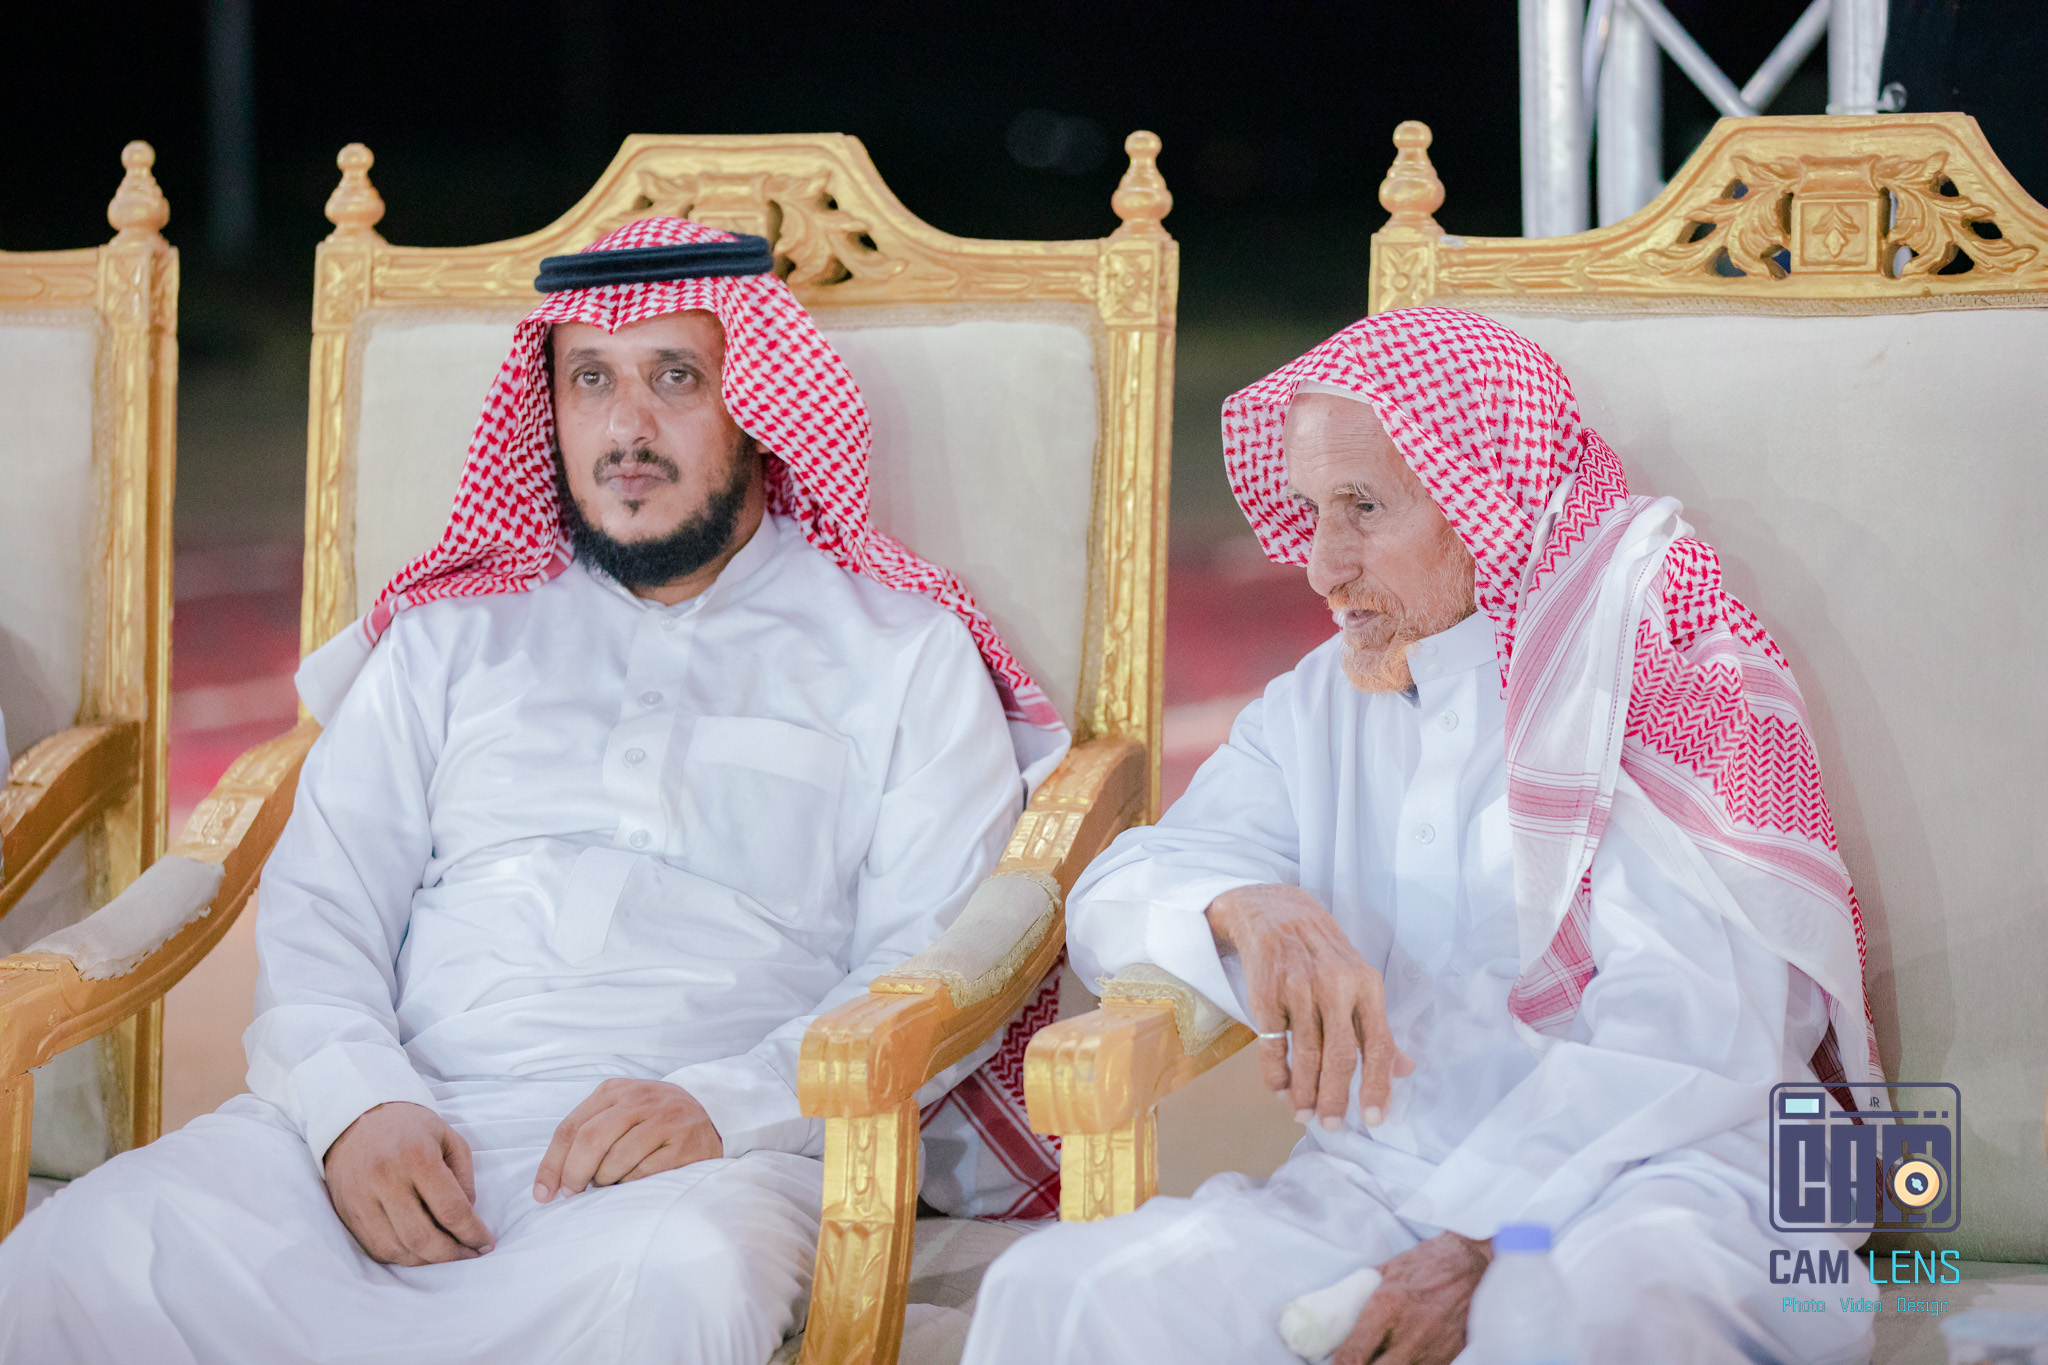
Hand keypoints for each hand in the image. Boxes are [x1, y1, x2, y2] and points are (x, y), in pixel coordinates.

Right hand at [324, 1101, 493, 1265]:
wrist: (355, 1116)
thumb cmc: (409, 1127)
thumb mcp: (447, 1137)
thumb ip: (463, 1176)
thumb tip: (469, 1216)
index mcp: (417, 1157)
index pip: (450, 1209)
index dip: (471, 1233)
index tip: (486, 1244)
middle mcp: (386, 1180)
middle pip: (422, 1237)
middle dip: (451, 1254)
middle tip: (468, 1254)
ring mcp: (362, 1198)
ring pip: (396, 1249)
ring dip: (425, 1261)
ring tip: (445, 1255)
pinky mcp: (347, 1211)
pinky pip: (375, 1248)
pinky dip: (400, 1257)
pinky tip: (418, 1251)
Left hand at [532, 1078, 722, 1202]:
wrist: (711, 1113)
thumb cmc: (654, 1120)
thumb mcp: (621, 1111)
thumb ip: (590, 1132)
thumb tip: (556, 1177)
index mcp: (614, 1091)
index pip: (570, 1128)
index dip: (552, 1164)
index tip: (543, 1193)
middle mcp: (638, 1100)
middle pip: (590, 1140)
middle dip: (574, 1174)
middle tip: (573, 1194)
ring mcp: (663, 1120)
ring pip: (615, 1161)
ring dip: (607, 1181)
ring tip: (614, 1181)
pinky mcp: (683, 1143)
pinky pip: (643, 1174)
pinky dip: (632, 1185)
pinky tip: (637, 1181)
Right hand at [1207, 883, 1412, 1128]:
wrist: (1276, 912)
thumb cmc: (1323, 954)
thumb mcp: (1359, 982)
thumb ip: (1377, 1027)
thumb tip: (1405, 1069)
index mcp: (1367, 986)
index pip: (1378, 1045)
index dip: (1376, 1086)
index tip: (1372, 1119)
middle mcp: (1336, 986)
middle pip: (1340, 1055)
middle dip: (1335, 1097)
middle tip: (1330, 1125)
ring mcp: (1299, 988)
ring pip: (1305, 1054)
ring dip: (1304, 1091)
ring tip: (1302, 1113)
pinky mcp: (1266, 991)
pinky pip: (1272, 1043)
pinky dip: (1276, 1072)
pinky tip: (1280, 1089)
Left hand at [1334, 1233, 1491, 1364]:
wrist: (1473, 1264)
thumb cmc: (1428, 1263)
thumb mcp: (1388, 1272)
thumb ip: (1364, 1295)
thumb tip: (1341, 1311)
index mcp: (1386, 1307)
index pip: (1353, 1354)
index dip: (1339, 1364)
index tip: (1336, 1363)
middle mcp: (1408, 1334)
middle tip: (1358, 1360)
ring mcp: (1431, 1350)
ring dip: (1386, 1364)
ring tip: (1381, 1355)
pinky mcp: (1448, 1357)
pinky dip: (1410, 1364)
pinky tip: (1403, 1356)